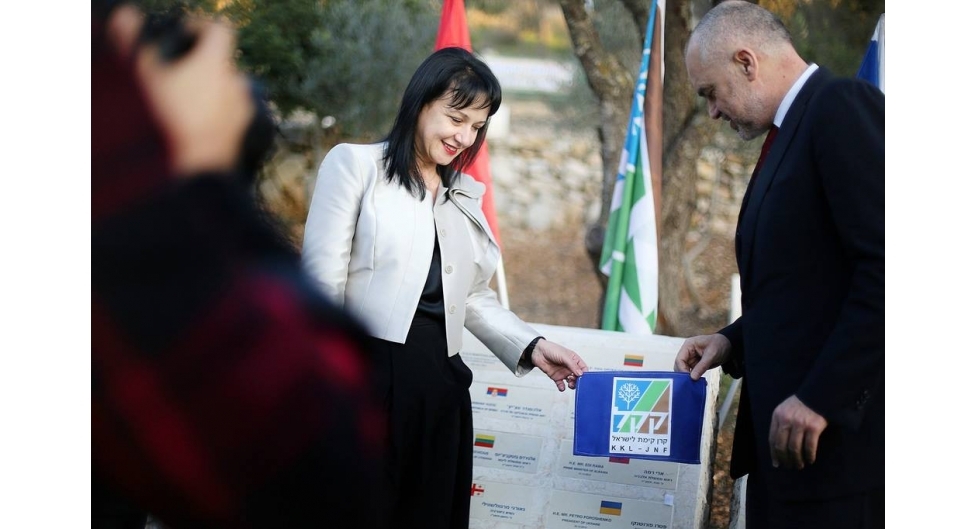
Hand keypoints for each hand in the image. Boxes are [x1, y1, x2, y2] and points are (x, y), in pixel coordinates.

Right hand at [107, 5, 254, 175]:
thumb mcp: (136, 78)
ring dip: (206, 94)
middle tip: (172, 74)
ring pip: (224, 94)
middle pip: (221, 64)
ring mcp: (240, 117)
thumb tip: (125, 14)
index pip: (220, 31)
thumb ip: (128, 42)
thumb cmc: (159, 124)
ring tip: (177, 105)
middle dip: (199, 66)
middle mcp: (235, 88)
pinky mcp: (237, 142)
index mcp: (215, 66)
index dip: (200, 29)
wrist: (187, 182)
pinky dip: (211, 120)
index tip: (182, 36)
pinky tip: (186, 131)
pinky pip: (226, 122)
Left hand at [531, 340, 586, 391]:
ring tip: (570, 384)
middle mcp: (570, 367)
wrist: (538, 352)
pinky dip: (562, 387)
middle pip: (578, 377)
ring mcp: (563, 372)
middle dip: (578, 381)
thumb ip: (573, 365)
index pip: (583, 368)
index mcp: (574, 360)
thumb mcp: (564, 356)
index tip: (584, 378)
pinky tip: (562, 387)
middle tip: (576, 382)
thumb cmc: (551, 349)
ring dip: (572, 385)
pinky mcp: (556, 377)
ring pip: (571, 382)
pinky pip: (561, 385)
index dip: (585, 374)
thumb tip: (581, 374)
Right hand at [673, 333, 730, 380]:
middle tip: (691, 384)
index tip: (688, 378)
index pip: (679, 359)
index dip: (682, 370)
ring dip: (690, 378)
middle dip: (685, 375)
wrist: (728, 346)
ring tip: (696, 385)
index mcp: (688, 346)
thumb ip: (702, 366)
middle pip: (680, 366)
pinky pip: (692, 374)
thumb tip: (692, 378)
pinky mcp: (696, 365)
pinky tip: (700, 383)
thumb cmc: (719, 345)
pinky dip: (695, 379)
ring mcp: (691, 359)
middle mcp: (687, 353)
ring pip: (685, 371)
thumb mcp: (711, 354)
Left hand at [768, 395, 827, 469]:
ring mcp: (800, 424)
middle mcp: (787, 420)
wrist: (818, 394)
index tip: (776, 463)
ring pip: (794, 448)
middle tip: (789, 466)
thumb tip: (778, 446)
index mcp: (777, 416)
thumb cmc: (801, 404)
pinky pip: (809, 446)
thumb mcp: (785, 409)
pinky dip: (809, 455)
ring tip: (799, 465)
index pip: (772, 438)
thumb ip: (780, 423)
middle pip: (782, 445)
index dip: (774, 453)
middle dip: (784, 459)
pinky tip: (810, 460)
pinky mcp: (813, 427)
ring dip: (797, 460)